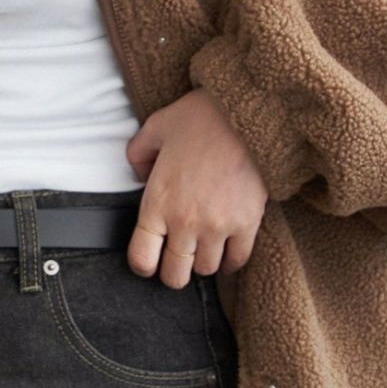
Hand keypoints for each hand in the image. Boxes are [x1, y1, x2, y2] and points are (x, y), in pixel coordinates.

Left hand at [123, 87, 268, 287]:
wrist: (247, 112)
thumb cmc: (200, 118)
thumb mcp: (155, 129)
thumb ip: (138, 155)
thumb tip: (140, 173)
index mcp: (157, 204)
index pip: (142, 259)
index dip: (143, 266)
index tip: (149, 262)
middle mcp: (184, 222)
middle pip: (175, 275)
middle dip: (173, 273)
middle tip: (177, 263)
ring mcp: (217, 226)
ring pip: (206, 270)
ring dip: (202, 262)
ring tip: (203, 249)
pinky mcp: (247, 224)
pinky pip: (237, 260)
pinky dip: (231, 261)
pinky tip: (227, 251)